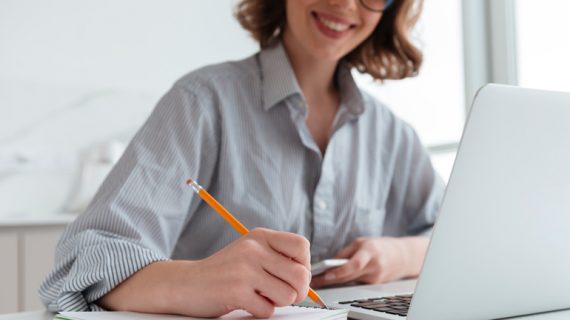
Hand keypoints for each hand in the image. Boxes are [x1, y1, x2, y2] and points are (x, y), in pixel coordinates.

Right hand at [99, 228, 310, 317]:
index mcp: (260, 236)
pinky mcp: (236, 291)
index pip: (302, 246)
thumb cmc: (223, 272)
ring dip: (277, 302)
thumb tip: (307, 277)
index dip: (304, 265)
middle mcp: (253, 249)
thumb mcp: (250, 253)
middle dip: (297, 291)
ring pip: (288, 295)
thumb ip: (276, 258)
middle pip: (301, 275)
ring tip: (260, 296)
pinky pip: (268, 310)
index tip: (291, 275)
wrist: (185, 283)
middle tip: (282, 294)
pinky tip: (246, 303)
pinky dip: (260, 312)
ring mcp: (244, 269)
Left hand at [310, 236, 428, 288]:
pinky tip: (333, 280)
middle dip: (330, 279)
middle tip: (314, 280)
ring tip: (319, 280)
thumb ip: (345, 253)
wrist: (403, 257)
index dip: (339, 272)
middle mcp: (374, 267)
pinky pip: (355, 283)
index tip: (325, 275)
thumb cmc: (380, 246)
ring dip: (335, 281)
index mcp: (370, 252)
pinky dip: (345, 281)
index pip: (354, 265)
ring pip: (350, 281)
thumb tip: (329, 263)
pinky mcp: (374, 285)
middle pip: (349, 276)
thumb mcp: (361, 242)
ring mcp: (375, 278)